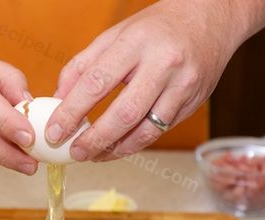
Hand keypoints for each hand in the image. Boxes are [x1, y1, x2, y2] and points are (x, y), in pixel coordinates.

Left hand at [45, 0, 241, 160]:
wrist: (210, 19)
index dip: (71, 111)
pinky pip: (159, 131)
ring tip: (93, 155)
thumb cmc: (155, 28)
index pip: (96, 82)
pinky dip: (134, 144)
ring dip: (115, 149)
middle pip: (124, 113)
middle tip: (74, 152)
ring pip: (145, 130)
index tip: (54, 131)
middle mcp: (162, 64)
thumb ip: (82, 65)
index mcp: (135, 43)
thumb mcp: (114, 35)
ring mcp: (182, 86)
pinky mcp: (193, 103)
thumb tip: (58, 98)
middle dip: (95, 139)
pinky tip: (117, 147)